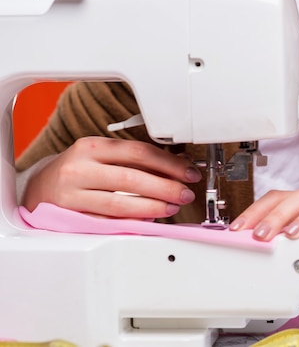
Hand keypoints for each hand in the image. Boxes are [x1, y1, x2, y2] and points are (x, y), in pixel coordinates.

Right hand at [19, 136, 201, 218]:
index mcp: (93, 147)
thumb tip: (177, 166)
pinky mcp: (71, 217)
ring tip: (172, 207)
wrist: (39, 187)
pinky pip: (107, 221)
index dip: (169, 164)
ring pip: (120, 202)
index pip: (139, 152)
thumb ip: (135, 159)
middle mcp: (80, 168)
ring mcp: (73, 194)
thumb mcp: (103, 155)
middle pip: (132, 177)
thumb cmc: (79, 170)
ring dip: (152, 207)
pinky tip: (149, 220)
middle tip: (185, 193)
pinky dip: (131, 221)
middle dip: (166, 187)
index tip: (189, 172)